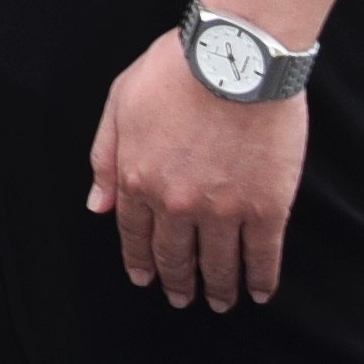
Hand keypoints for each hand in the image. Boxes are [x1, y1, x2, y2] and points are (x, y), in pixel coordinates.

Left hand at [91, 27, 311, 307]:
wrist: (233, 60)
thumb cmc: (175, 70)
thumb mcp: (120, 103)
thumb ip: (106, 157)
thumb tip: (97, 204)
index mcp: (138, 178)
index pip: (135, 233)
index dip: (139, 259)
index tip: (144, 277)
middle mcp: (177, 203)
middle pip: (175, 255)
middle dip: (177, 281)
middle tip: (181, 298)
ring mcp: (224, 210)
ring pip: (218, 263)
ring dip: (218, 288)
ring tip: (219, 302)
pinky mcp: (266, 208)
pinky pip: (263, 255)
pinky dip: (261, 279)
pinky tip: (260, 292)